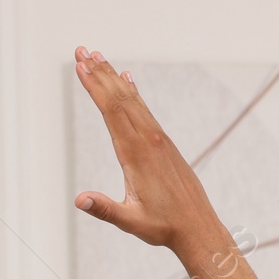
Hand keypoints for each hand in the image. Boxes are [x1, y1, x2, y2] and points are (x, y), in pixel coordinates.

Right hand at [71, 47, 221, 254]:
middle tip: (81, 49)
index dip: (95, 87)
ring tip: (98, 57)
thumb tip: (80, 200)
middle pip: (120, 98)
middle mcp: (149, 141)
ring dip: (114, 78)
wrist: (198, 228)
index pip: (112, 112)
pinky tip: (127, 80)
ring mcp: (159, 140)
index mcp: (137, 155)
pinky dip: (133, 93)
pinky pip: (146, 111)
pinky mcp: (165, 145)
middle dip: (99, 73)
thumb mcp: (132, 221)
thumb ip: (106, 209)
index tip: (81, 66)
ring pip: (133, 101)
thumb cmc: (164, 227)